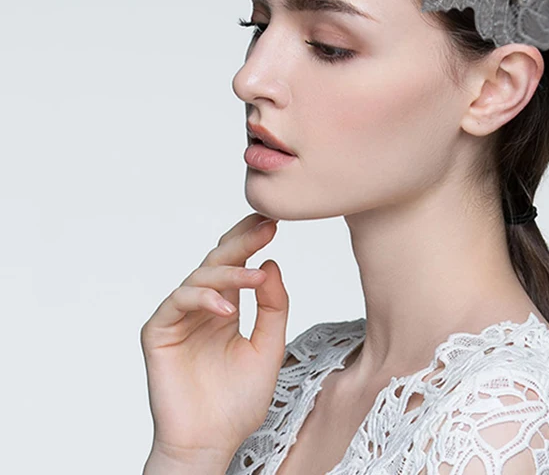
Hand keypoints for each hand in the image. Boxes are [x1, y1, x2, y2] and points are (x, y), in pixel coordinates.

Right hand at [140, 213, 287, 465]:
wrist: (212, 441)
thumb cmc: (238, 401)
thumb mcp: (269, 348)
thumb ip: (273, 308)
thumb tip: (271, 264)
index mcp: (224, 309)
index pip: (235, 265)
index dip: (250, 241)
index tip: (275, 221)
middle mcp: (200, 308)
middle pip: (217, 263)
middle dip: (242, 242)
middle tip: (266, 227)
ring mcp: (178, 318)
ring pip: (199, 278)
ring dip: (229, 274)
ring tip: (257, 278)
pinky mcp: (158, 332)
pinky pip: (178, 303)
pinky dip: (203, 300)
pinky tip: (228, 309)